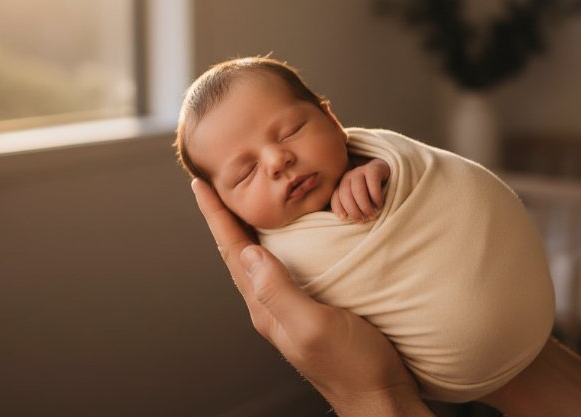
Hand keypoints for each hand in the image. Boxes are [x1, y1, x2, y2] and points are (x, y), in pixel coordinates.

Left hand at [191, 178, 431, 416]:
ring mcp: (291, 310)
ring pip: (259, 260)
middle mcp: (272, 307)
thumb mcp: (314, 325)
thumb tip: (248, 253)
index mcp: (267, 308)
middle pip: (238, 254)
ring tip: (242, 202)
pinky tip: (288, 236)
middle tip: (215, 185)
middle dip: (225, 218)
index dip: (217, 216)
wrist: (380, 398)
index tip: (201, 184)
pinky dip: (276, 243)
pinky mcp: (313, 309)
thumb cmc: (353, 366)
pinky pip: (284, 267)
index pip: (233, 252)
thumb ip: (279, 290)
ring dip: (247, 229)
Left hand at [331, 158, 389, 221]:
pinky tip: (379, 205)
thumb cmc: (372, 194)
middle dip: (353, 210)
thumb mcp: (360, 200)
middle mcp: (350, 176)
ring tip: (372, 215)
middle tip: (362, 221)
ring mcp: (362, 170)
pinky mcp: (375, 168)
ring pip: (358, 189)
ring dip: (364, 205)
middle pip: (345, 193)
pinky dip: (376, 197)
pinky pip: (372, 183)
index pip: (336, 196)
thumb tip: (342, 218)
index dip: (338, 207)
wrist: (390, 176)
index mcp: (343, 184)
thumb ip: (351, 207)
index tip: (344, 218)